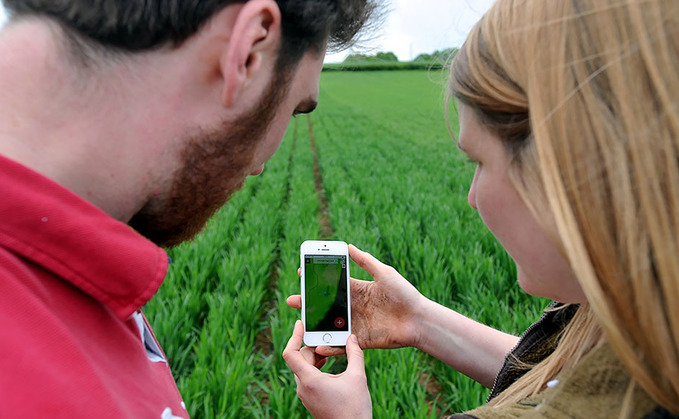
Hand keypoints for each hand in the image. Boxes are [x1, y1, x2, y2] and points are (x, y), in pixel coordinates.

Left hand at [283, 320, 371, 418]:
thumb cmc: (354, 409)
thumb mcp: (358, 377)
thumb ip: (355, 354)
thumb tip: (352, 338)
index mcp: (309, 380)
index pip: (290, 353)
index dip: (294, 336)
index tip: (300, 324)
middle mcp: (303, 388)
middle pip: (299, 358)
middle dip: (311, 345)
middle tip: (325, 335)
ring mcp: (305, 395)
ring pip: (303, 368)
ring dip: (314, 356)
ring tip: (328, 350)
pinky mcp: (310, 399)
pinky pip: (307, 377)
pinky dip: (315, 367)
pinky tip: (327, 364)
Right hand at [288, 244, 425, 356]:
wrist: (419, 320)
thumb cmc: (404, 294)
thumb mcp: (384, 273)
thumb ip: (365, 261)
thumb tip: (348, 246)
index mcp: (358, 289)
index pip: (333, 284)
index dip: (317, 280)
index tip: (301, 273)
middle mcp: (354, 306)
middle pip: (326, 305)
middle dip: (308, 303)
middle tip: (292, 300)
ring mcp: (356, 324)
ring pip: (330, 325)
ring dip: (315, 325)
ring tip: (301, 323)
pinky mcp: (361, 340)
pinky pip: (342, 343)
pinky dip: (329, 345)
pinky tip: (318, 344)